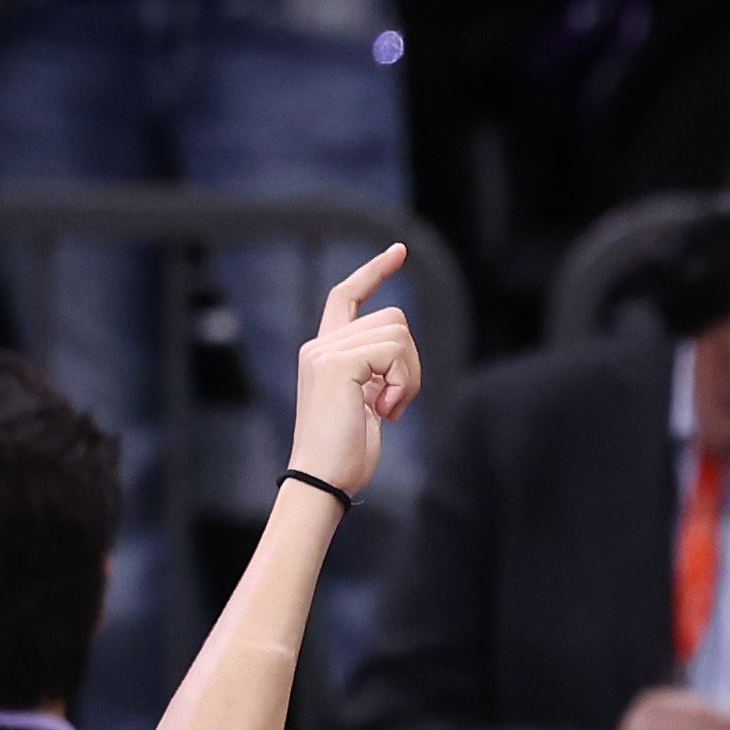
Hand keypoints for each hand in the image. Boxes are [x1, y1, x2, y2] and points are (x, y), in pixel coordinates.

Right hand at [285, 244, 420, 496]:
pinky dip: (403, 381)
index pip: (346, 296)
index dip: (373, 272)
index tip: (399, 251)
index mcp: (325, 352)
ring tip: (388, 408)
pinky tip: (385, 411)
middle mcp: (320, 344)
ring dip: (408, 375)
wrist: (323, 478)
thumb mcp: (367, 405)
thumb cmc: (346, 452)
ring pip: (399, 332)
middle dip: (410, 363)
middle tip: (394, 403)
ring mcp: (325, 351)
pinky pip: (395, 351)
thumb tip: (400, 351)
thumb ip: (376, 373)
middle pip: (394, 319)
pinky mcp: (336, 363)